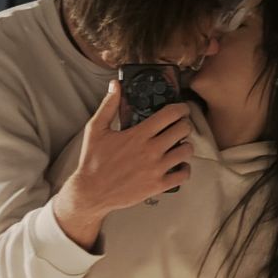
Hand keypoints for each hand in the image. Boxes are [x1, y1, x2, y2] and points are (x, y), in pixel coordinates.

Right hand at [54, 83, 194, 240]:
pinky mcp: (158, 185)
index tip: (182, 108)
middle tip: (180, 126)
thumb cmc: (93, 160)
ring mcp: (156, 169)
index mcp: (138, 134)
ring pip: (187, 151)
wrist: (91, 192)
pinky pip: (183, 175)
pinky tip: (178, 165)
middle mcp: (151, 150)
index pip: (170, 114)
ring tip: (179, 144)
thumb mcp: (96, 129)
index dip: (181, 108)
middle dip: (185, 124)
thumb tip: (115, 85)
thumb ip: (108, 105)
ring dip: (186, 145)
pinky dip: (184, 168)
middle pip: (183, 130)